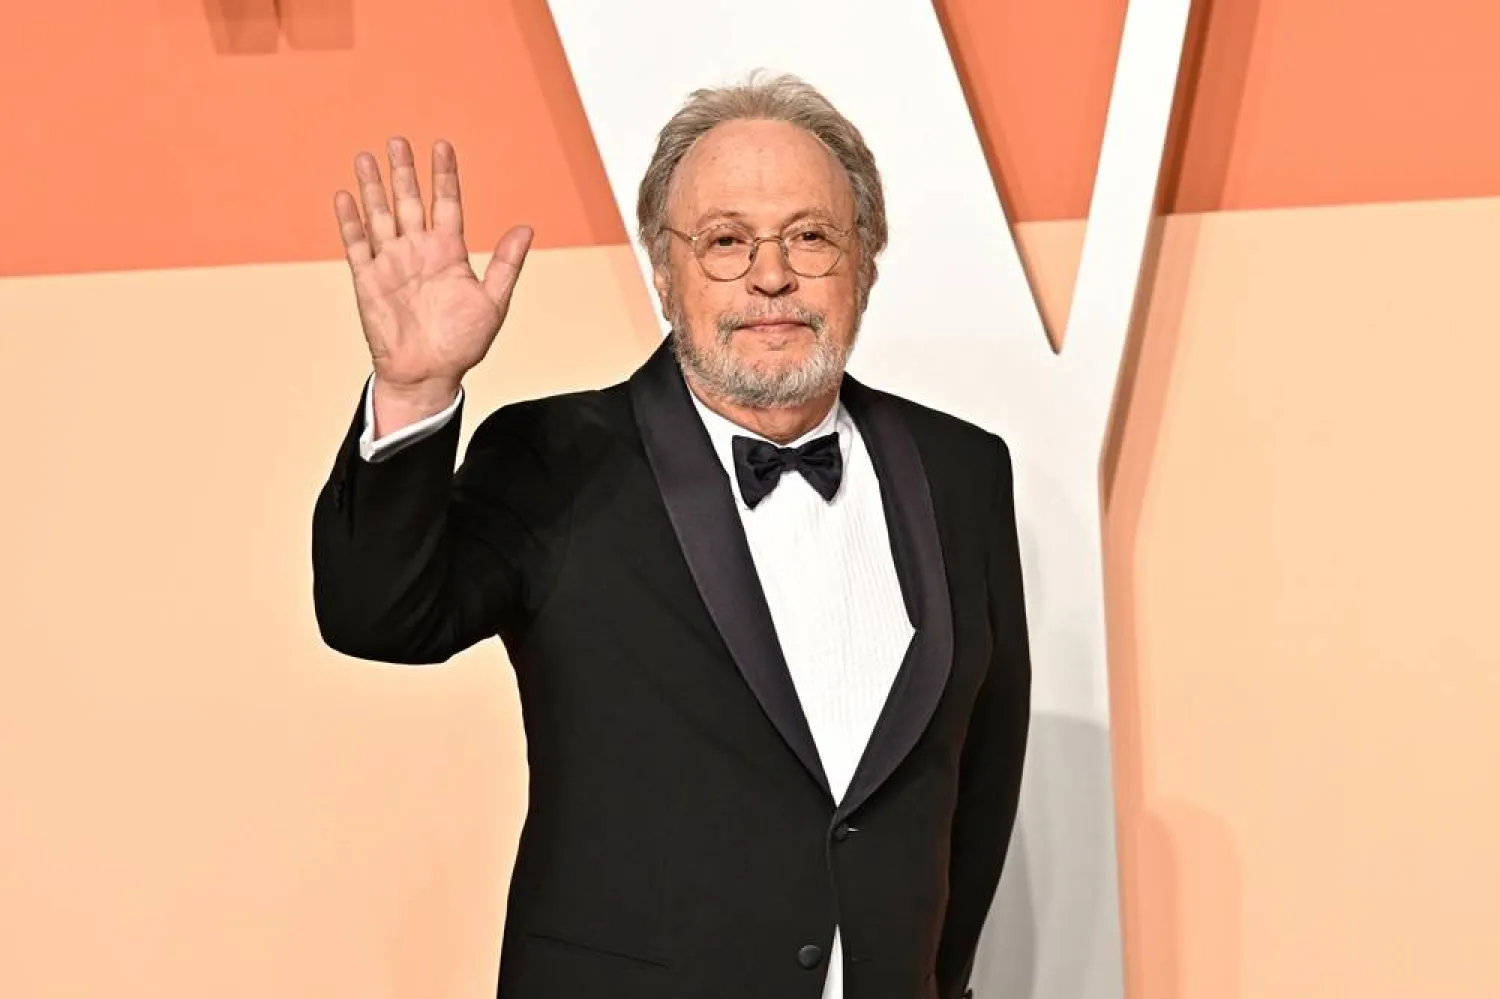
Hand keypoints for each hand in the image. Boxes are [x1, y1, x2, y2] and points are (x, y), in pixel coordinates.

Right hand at [334, 137, 532, 402]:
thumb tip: (525, 228)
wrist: (428, 375)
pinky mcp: (369, 280)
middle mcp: (418, 251)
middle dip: (403, 171)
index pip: (446, 202)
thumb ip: (506, 264)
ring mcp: (392, 263)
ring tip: (366, 157)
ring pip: (380, 215)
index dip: (444, 175)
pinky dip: (350, 221)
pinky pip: (357, 245)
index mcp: (448, 252)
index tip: (442, 146)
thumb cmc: (462, 344)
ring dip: (373, 187)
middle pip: (408, 201)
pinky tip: (345, 196)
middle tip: (398, 140)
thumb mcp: (493, 302)